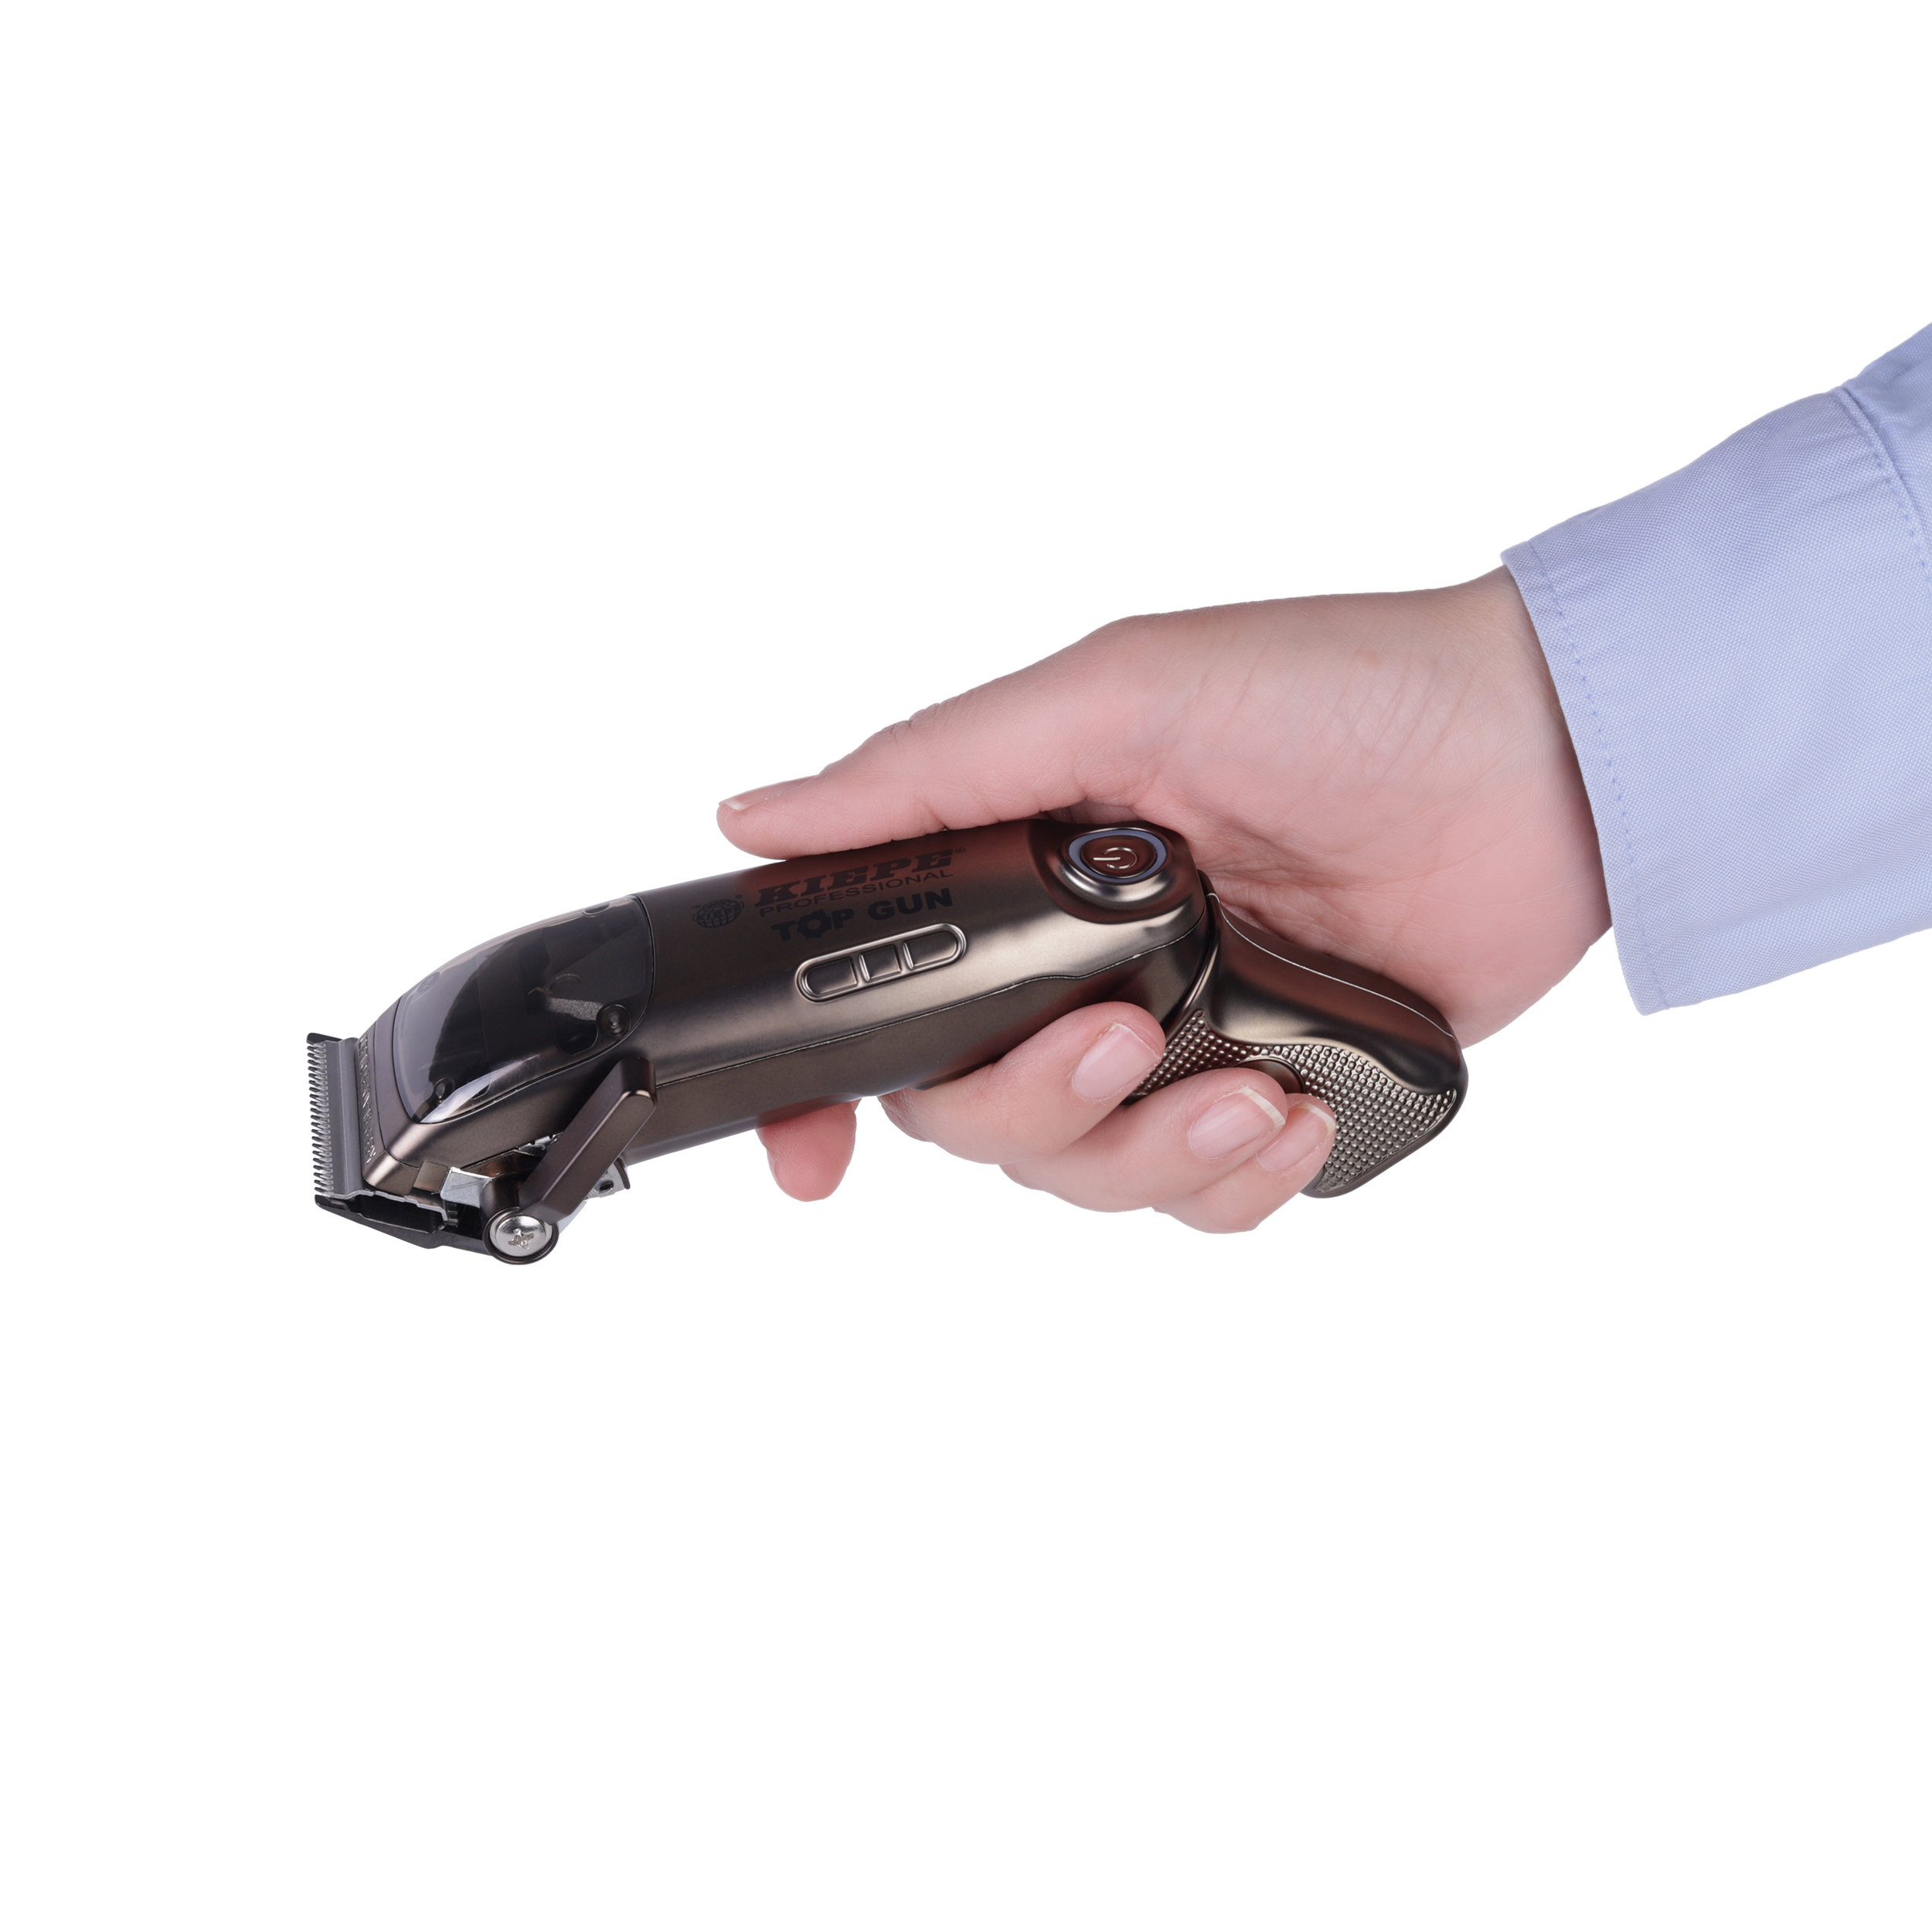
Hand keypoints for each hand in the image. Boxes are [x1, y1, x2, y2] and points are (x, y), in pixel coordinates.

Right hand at [719, 569, 1608, 1229]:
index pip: (885, 998)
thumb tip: (756, 818)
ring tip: (1246, 1086)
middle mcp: (1086, 962)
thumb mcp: (1118, 695)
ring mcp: (1184, 1032)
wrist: (1549, 759)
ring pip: (1088, 1176)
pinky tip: (1293, 1108)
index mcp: (1025, 869)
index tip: (809, 1155)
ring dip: (1149, 1153)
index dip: (823, 1088)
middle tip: (1128, 1039)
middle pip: (976, 1114)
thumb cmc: (1342, 691)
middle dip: (1035, 1105)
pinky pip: (1209, 1198)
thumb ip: (933, 772)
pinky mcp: (1277, 1086)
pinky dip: (1240, 1179)